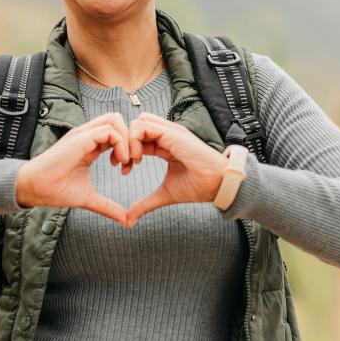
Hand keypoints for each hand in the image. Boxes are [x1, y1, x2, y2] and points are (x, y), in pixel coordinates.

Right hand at [15, 113, 131, 225]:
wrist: (35, 188)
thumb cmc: (56, 190)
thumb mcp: (89, 198)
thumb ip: (108, 206)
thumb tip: (126, 220)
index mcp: (89, 145)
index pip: (115, 132)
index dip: (126, 147)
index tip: (127, 168)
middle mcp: (87, 136)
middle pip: (116, 120)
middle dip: (130, 138)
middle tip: (132, 161)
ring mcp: (83, 135)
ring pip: (114, 120)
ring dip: (127, 140)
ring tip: (127, 161)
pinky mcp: (80, 139)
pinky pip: (108, 130)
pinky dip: (120, 144)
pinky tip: (118, 162)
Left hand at [126, 112, 226, 226]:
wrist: (217, 185)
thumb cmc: (197, 187)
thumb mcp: (165, 194)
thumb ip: (146, 203)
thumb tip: (129, 219)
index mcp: (165, 144)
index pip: (139, 137)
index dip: (126, 151)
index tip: (123, 169)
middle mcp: (167, 135)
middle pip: (136, 125)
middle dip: (123, 142)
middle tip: (121, 164)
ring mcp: (171, 132)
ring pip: (139, 121)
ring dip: (129, 140)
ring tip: (131, 161)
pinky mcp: (173, 133)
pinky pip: (145, 126)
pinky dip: (135, 140)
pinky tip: (137, 158)